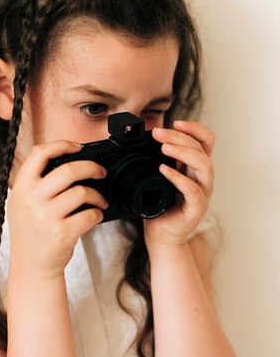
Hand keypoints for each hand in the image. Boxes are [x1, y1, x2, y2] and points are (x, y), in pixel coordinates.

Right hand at [7, 140, 108, 278]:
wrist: (31, 266)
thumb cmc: (31, 233)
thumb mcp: (22, 203)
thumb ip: (36, 183)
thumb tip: (66, 160)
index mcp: (22, 188)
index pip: (40, 153)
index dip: (61, 145)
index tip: (77, 147)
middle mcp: (32, 200)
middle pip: (68, 170)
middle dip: (91, 167)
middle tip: (100, 172)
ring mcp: (46, 216)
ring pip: (82, 192)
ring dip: (97, 195)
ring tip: (99, 200)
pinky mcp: (62, 233)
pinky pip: (89, 215)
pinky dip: (97, 214)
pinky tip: (95, 216)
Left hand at [143, 120, 215, 248]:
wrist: (161, 234)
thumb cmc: (159, 205)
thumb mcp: (160, 176)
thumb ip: (161, 159)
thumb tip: (150, 138)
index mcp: (196, 167)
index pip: (206, 140)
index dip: (195, 128)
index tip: (176, 122)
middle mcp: (203, 178)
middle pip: (202, 149)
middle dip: (180, 137)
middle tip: (159, 133)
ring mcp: (203, 192)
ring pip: (204, 165)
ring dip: (183, 152)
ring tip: (163, 148)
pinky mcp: (197, 208)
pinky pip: (193, 190)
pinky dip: (179, 177)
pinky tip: (164, 170)